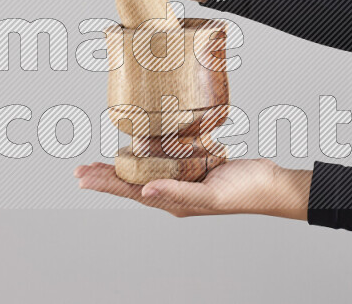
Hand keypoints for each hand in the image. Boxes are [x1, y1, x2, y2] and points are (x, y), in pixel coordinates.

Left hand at [74, 159, 311, 219]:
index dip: (105, 183)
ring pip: (145, 172)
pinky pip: (166, 160)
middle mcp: (174, 192)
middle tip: (81, 169)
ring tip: (101, 162)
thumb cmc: (245, 192)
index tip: (83, 176)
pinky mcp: (195, 166)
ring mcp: (184, 179)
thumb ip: (178, 194)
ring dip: (122, 166)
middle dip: (105, 175)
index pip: (131, 191)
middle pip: (132, 182)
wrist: (271, 184)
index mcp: (174, 202)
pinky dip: (149, 154)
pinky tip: (142, 148)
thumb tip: (145, 191)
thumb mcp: (210, 196)